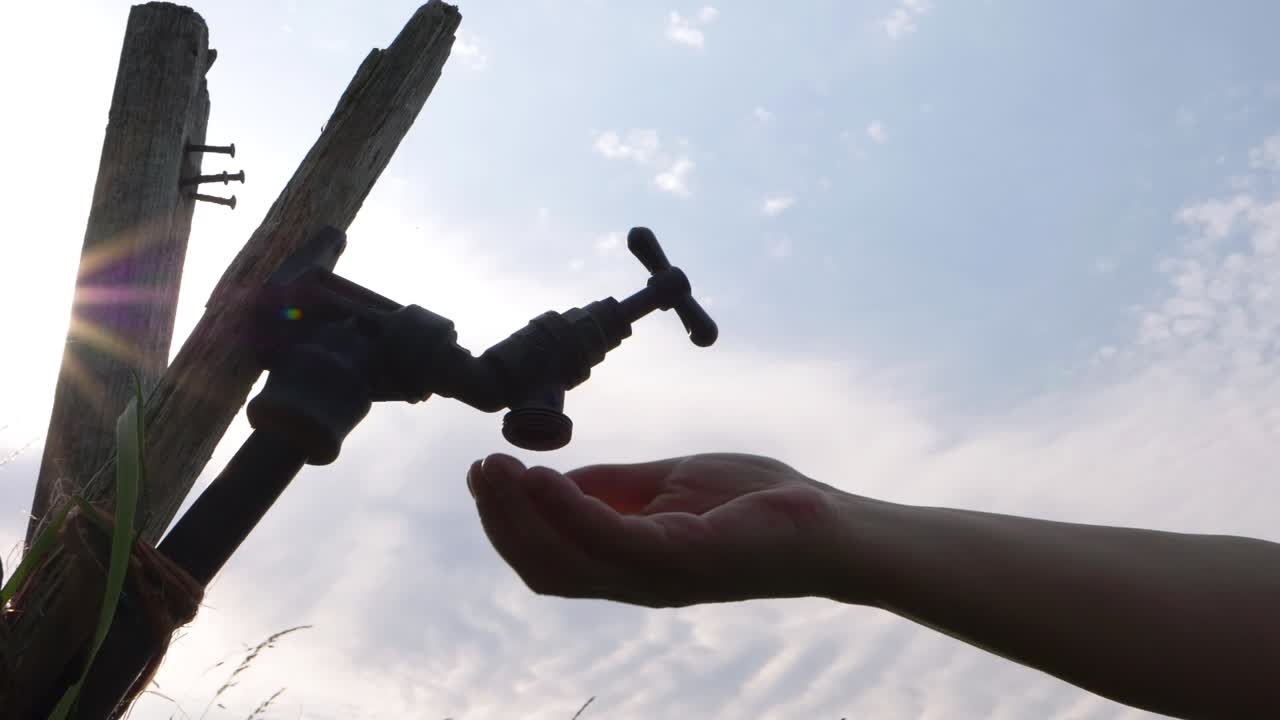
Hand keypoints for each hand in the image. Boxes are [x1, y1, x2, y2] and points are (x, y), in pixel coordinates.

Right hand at [466, 452, 850, 606]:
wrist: (829, 526)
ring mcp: (656, 575)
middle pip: (544, 566)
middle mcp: (635, 580)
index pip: (550, 557)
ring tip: (496, 468)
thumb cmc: (756, 505)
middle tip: (479, 469)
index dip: (508, 521)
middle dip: (500, 520)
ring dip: (519, 513)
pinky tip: (541, 476)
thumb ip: (613, 487)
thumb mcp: (668, 484)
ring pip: (562, 560)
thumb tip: (553, 479)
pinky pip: (605, 537)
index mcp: (631, 564)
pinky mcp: (681, 558)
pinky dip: (564, 508)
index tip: (486, 471)